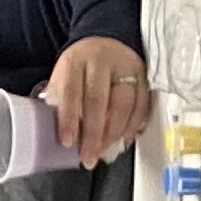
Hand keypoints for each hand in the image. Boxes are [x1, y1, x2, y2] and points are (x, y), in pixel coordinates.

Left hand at [43, 36, 153, 161]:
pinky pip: (141, 106)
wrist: (106, 44)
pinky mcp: (143, 77)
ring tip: (104, 151)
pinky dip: (132, 126)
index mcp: (76, 61)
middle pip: (98, 100)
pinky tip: (123, 139)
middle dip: (93, 134)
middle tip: (88, 156)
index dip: (69, 119)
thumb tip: (57, 134)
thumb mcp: (63, 77)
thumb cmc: (82, 69)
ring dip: (113, 133)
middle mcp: (101, 61)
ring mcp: (125, 68)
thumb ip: (59, 101)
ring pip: (123, 104)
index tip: (68, 142)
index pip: (71, 91)